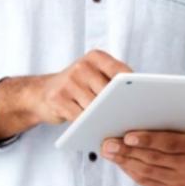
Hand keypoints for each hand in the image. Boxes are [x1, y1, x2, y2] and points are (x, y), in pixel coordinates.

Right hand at [0, 50, 129, 141]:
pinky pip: (81, 116)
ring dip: (105, 118)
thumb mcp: (94, 76)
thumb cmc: (77, 87)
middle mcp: (82, 66)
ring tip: (114, 125)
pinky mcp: (58, 99)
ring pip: (96, 106)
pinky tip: (95, 128)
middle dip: (119, 106)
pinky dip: (89, 124)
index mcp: (96, 57)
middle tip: (131, 118)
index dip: (133, 86)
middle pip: (109, 91)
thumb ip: (112, 81)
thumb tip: (138, 99)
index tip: (144, 100)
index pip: (121, 70)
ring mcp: (69, 82)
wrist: (40, 94)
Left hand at [102, 125, 184, 185]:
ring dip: (125, 161)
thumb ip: (166, 121)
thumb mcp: (183, 126)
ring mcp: (181, 182)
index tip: (127, 137)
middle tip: (109, 144)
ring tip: (109, 152)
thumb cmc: (183, 136)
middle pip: (154, 159)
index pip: (170, 143)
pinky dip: (130, 171)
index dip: (148, 140)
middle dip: (128, 151)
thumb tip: (135, 116)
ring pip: (147, 172)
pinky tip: (120, 162)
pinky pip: (145, 182)